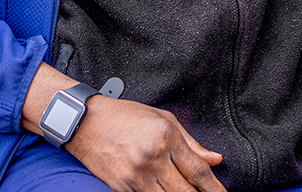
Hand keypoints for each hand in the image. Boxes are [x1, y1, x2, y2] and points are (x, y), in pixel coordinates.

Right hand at [66, 95, 225, 191]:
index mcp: (166, 137)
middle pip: (186, 191)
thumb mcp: (164, 119)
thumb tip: (215, 159)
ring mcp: (136, 175)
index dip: (214, 188)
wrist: (86, 123)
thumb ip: (192, 143)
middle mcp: (153, 157)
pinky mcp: (123, 187)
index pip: (198, 170)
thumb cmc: (125, 116)